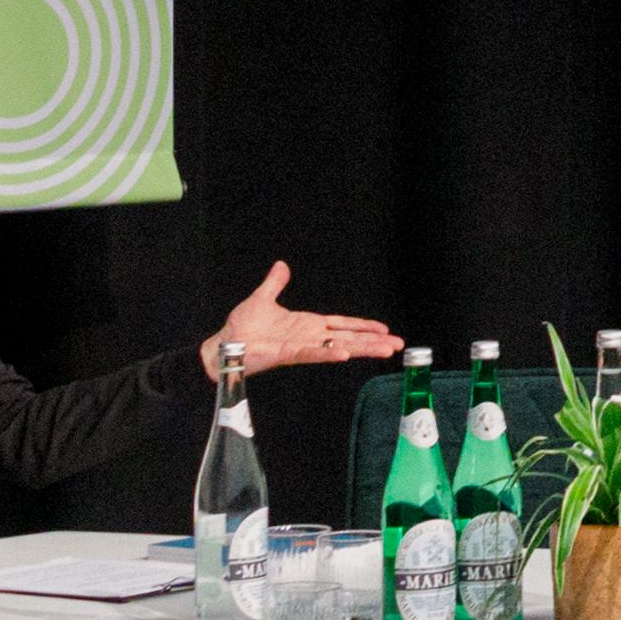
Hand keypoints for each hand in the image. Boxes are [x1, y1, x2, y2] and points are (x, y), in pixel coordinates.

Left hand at [209, 262, 398, 374]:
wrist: (223, 346)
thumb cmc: (241, 328)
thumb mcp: (262, 299)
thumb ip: (275, 284)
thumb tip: (281, 265)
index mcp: (306, 325)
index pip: (342, 325)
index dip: (363, 327)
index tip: (385, 330)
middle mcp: (309, 337)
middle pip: (348, 337)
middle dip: (373, 341)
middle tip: (398, 345)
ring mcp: (301, 346)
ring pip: (338, 347)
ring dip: (362, 348)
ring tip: (385, 350)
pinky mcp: (288, 354)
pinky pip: (312, 353)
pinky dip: (329, 353)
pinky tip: (346, 354)